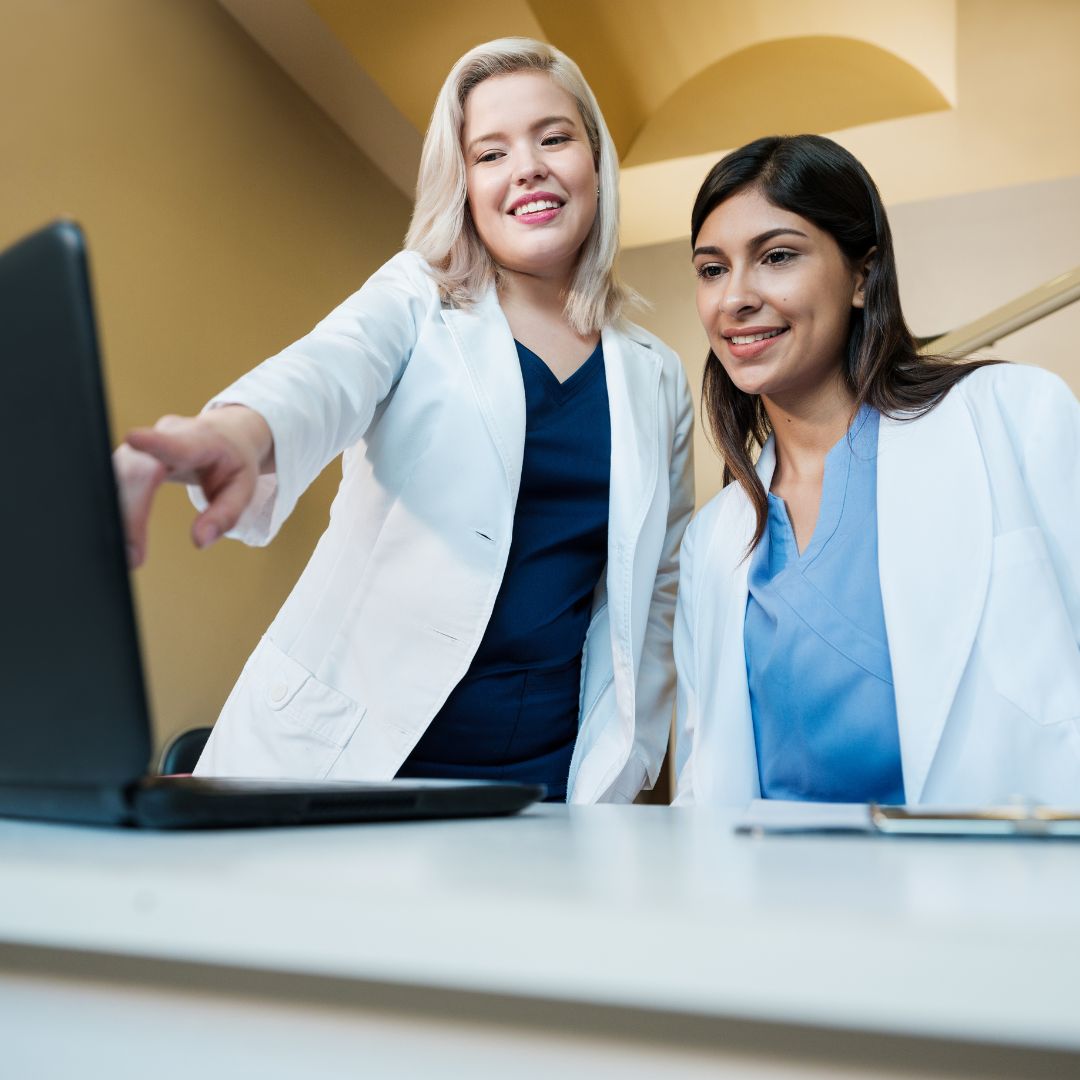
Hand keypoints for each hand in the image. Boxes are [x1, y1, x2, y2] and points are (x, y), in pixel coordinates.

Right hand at [113, 407, 271, 566]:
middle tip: (132, 555)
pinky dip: (112, 509)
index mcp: (200, 441)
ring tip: (126, 551)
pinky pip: (111, 480)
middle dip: (130, 510)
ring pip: (115, 473)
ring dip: (116, 514)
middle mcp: (165, 435)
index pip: (177, 442)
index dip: (154, 442)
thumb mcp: (243, 489)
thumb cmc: (232, 463)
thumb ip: (224, 516)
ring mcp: (142, 444)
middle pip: (136, 467)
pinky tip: (116, 534)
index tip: (134, 438)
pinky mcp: (128, 457)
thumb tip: (200, 541)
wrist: (222, 435)